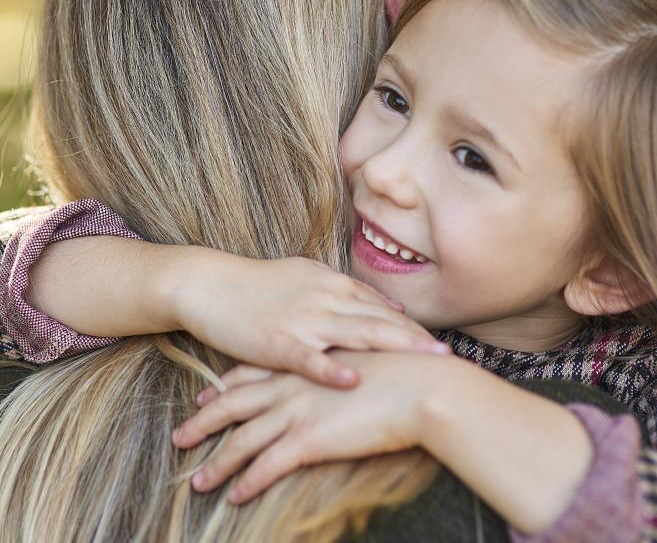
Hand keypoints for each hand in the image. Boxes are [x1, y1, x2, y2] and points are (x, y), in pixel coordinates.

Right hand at [165, 251, 449, 387]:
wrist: (208, 284)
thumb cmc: (255, 285)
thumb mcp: (306, 277)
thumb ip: (346, 291)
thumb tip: (384, 302)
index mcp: (332, 285)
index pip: (382, 308)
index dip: (413, 327)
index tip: (441, 345)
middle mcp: (324, 299)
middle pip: (380, 320)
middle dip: (417, 339)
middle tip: (448, 357)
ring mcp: (302, 319)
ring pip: (356, 334)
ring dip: (394, 348)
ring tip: (423, 363)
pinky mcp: (276, 341)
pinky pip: (309, 357)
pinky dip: (332, 369)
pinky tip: (354, 379)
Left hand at [171, 350, 445, 502]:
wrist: (425, 386)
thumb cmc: (407, 373)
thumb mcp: (366, 359)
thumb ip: (344, 367)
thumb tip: (343, 376)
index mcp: (304, 365)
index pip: (254, 373)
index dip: (228, 384)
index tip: (209, 392)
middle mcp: (292, 386)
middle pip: (234, 405)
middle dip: (204, 422)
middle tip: (181, 436)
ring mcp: (297, 412)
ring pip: (242, 440)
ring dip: (217, 464)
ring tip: (198, 482)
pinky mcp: (308, 439)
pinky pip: (266, 466)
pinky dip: (247, 482)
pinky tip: (234, 496)